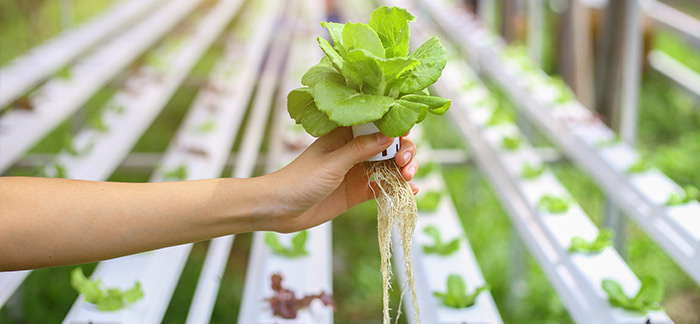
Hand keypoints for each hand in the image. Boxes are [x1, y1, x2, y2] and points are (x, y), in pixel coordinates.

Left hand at [264, 127, 418, 232]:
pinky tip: (410, 192)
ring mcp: (357, 172)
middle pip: (389, 146)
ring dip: (404, 170)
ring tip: (409, 178)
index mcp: (345, 135)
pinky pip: (383, 188)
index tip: (405, 134)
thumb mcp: (332, 163)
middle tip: (404, 163)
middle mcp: (354, 151)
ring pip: (389, 166)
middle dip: (403, 152)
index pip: (376, 124)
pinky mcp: (358, 192)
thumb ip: (360, 150)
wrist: (280, 209)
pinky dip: (397, 189)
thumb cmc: (299, 180)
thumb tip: (388, 136)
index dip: (394, 127)